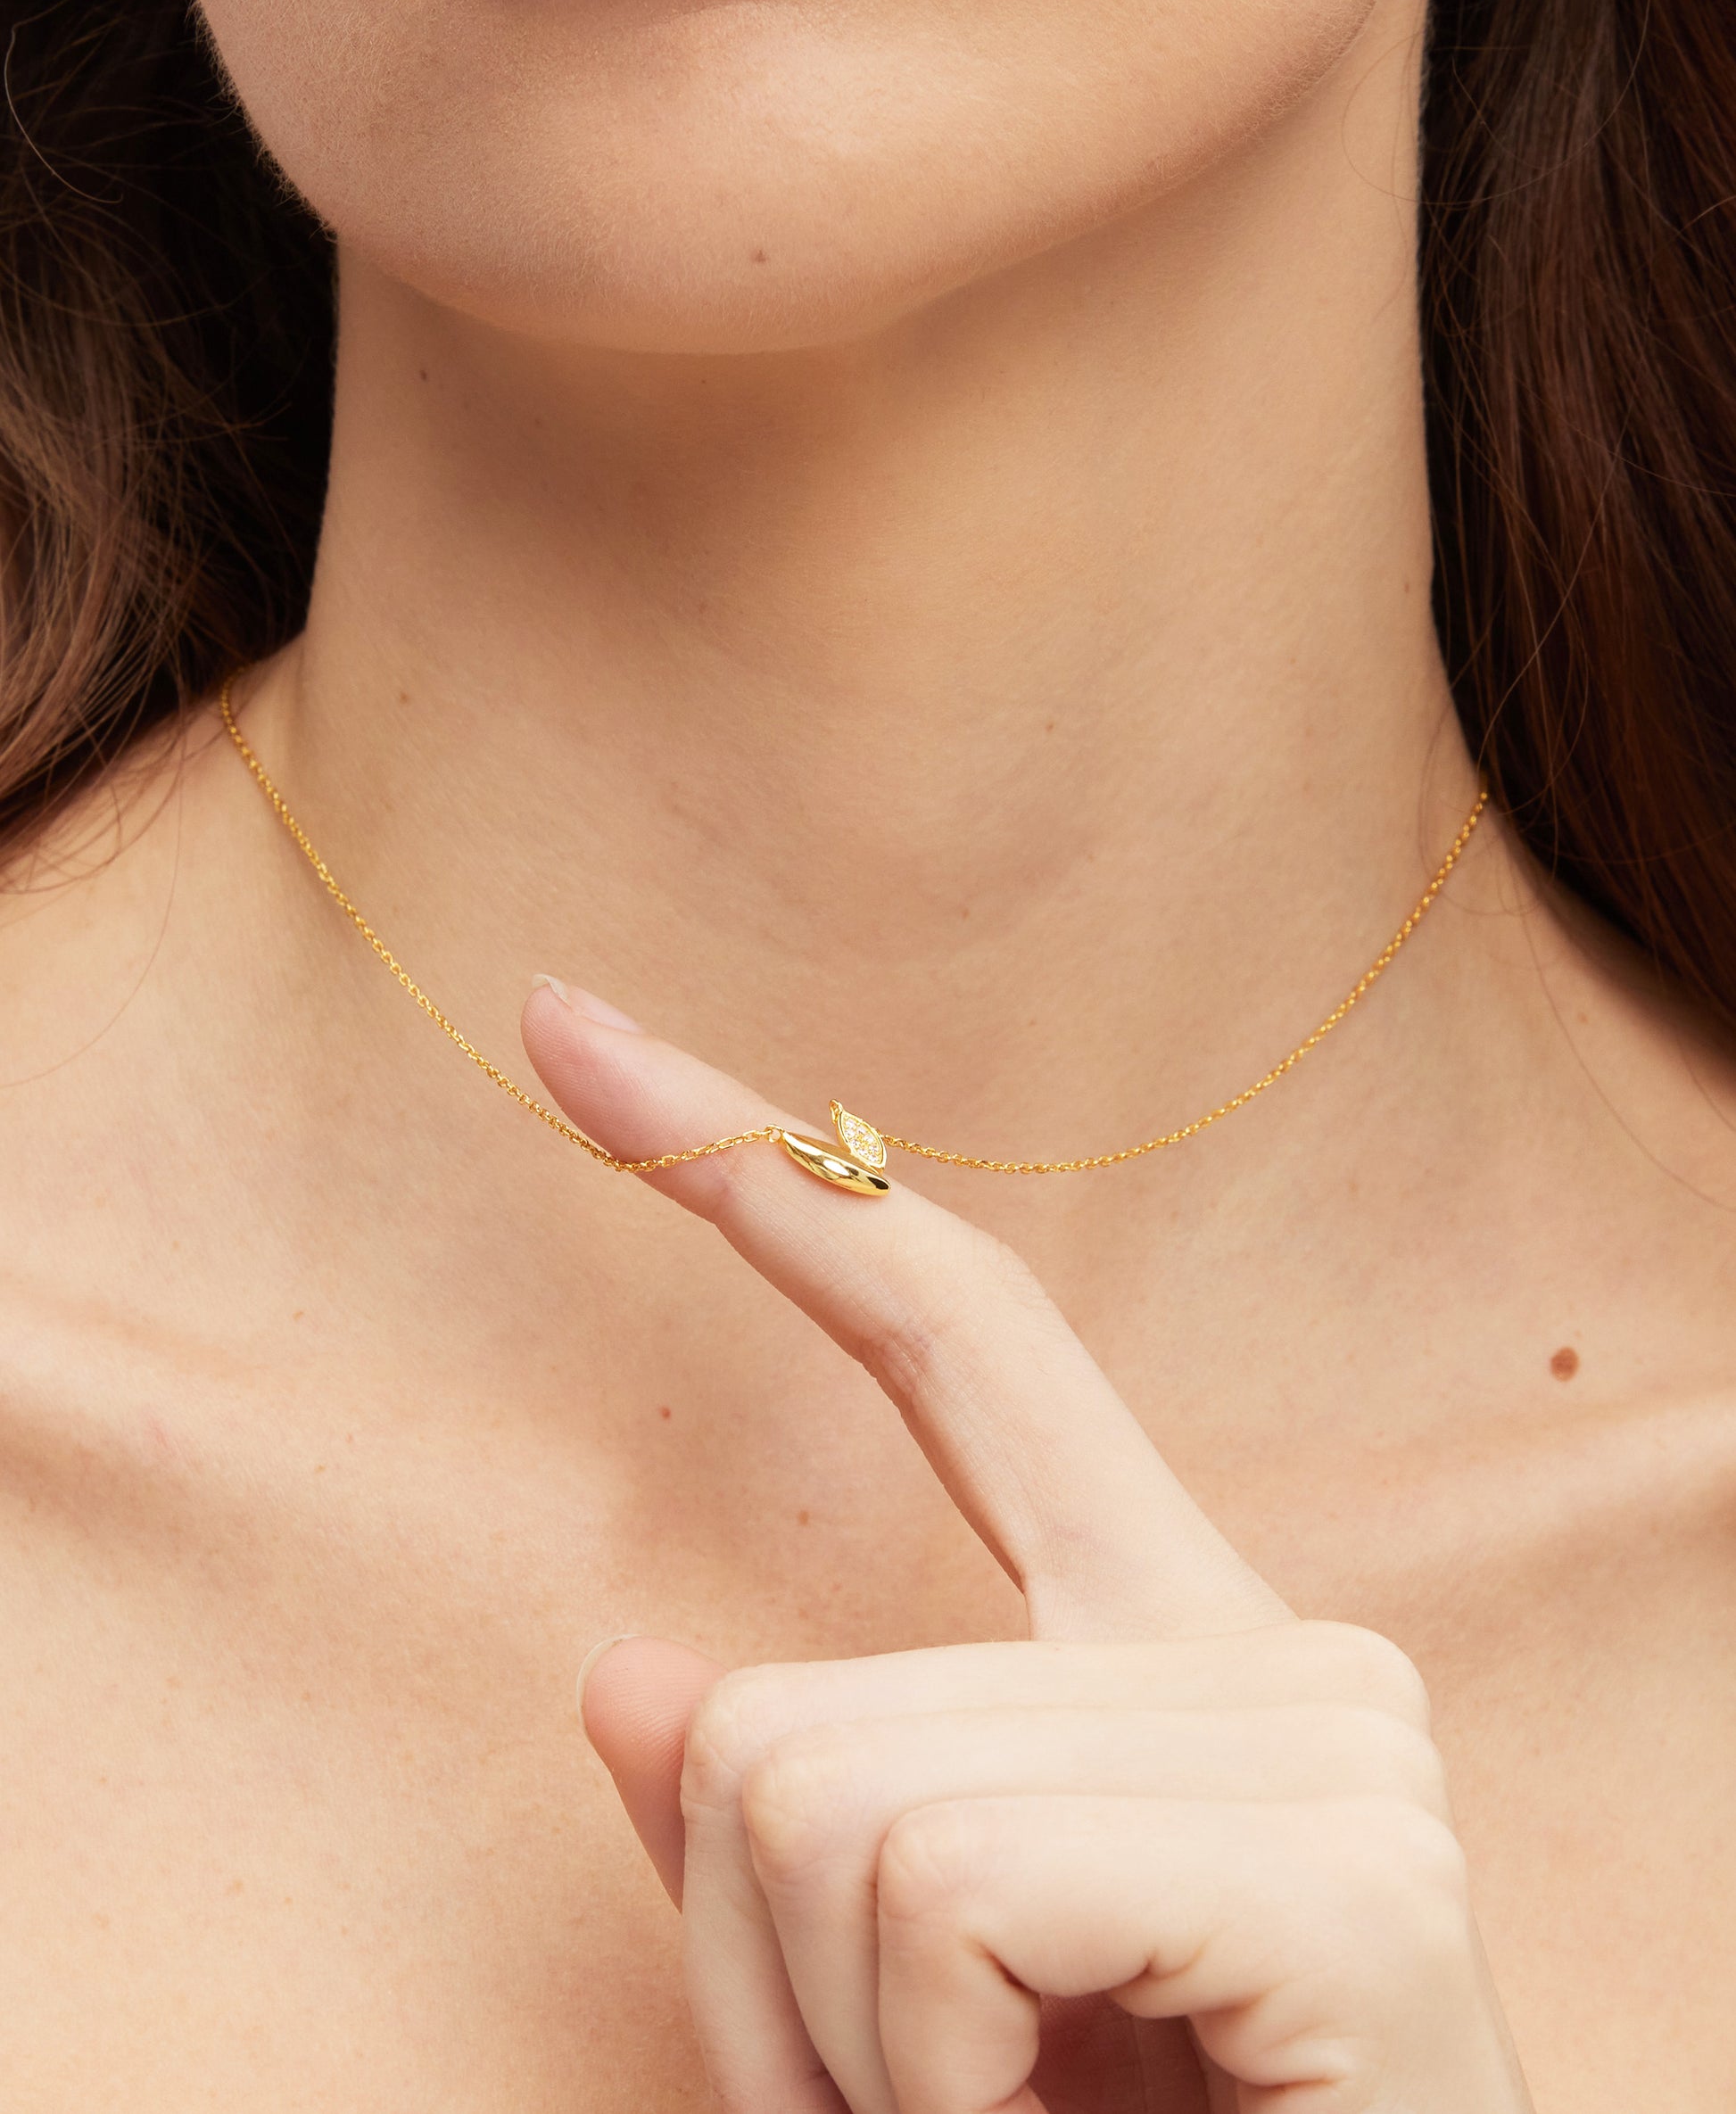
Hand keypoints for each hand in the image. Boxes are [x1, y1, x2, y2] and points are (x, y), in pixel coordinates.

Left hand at [524, 985, 1532, 2113]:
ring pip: (826, 1797)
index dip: (762, 1182)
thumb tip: (631, 1671)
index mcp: (1171, 1644)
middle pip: (793, 1705)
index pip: (958, 1334)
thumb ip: (785, 1830)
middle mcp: (1273, 1645)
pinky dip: (907, 2082)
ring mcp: (1326, 1738)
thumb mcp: (901, 2016)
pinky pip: (939, 1884)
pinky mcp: (1355, 1867)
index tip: (573, 1036)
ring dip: (828, 2060)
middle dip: (765, 1986)